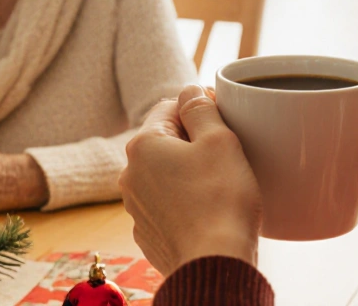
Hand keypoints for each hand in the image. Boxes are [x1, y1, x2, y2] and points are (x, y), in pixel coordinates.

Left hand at [119, 85, 261, 274]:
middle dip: (194, 141)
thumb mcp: (219, 140)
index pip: (170, 106)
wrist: (215, 265)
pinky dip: (185, 201)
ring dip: (189, 171)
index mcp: (143, 146)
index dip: (200, 107)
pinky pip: (168, 204)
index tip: (225, 118)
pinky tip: (209, 209)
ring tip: (220, 183)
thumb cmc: (221, 200)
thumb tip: (190, 91)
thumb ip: (201, 108)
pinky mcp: (148, 233)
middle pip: (165, 140)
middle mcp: (130, 175)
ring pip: (165, 173)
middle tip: (227, 152)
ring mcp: (136, 207)